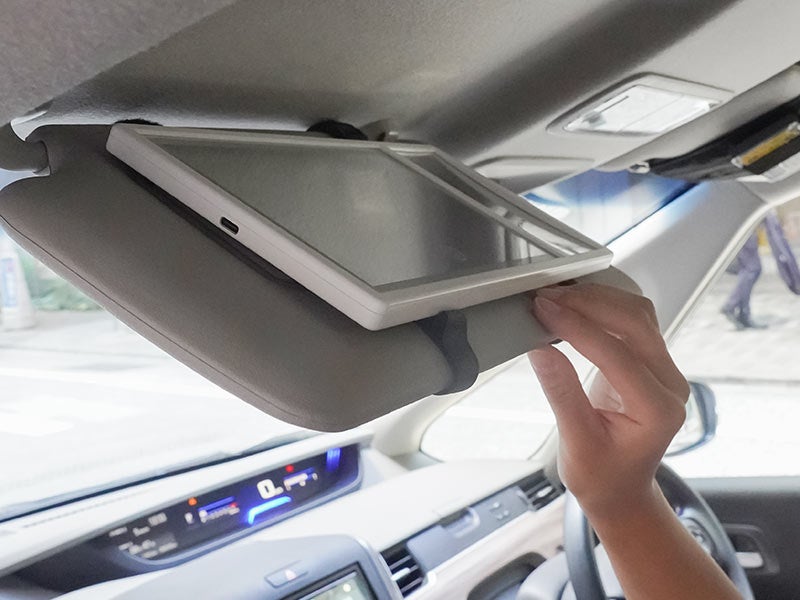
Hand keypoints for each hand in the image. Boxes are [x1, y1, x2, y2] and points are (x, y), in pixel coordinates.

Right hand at [528, 283, 689, 518]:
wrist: (620, 488)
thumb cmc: (602, 476)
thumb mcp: (576, 442)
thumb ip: (561, 392)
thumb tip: (539, 348)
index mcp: (658, 409)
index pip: (616, 354)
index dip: (576, 327)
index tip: (543, 310)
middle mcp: (669, 384)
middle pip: (634, 323)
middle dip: (588, 304)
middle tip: (546, 298)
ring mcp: (664, 371)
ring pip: (637, 314)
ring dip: (597, 299)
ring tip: (556, 296)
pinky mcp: (650, 362)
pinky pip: (632, 321)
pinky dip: (603, 306)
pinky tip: (574, 304)